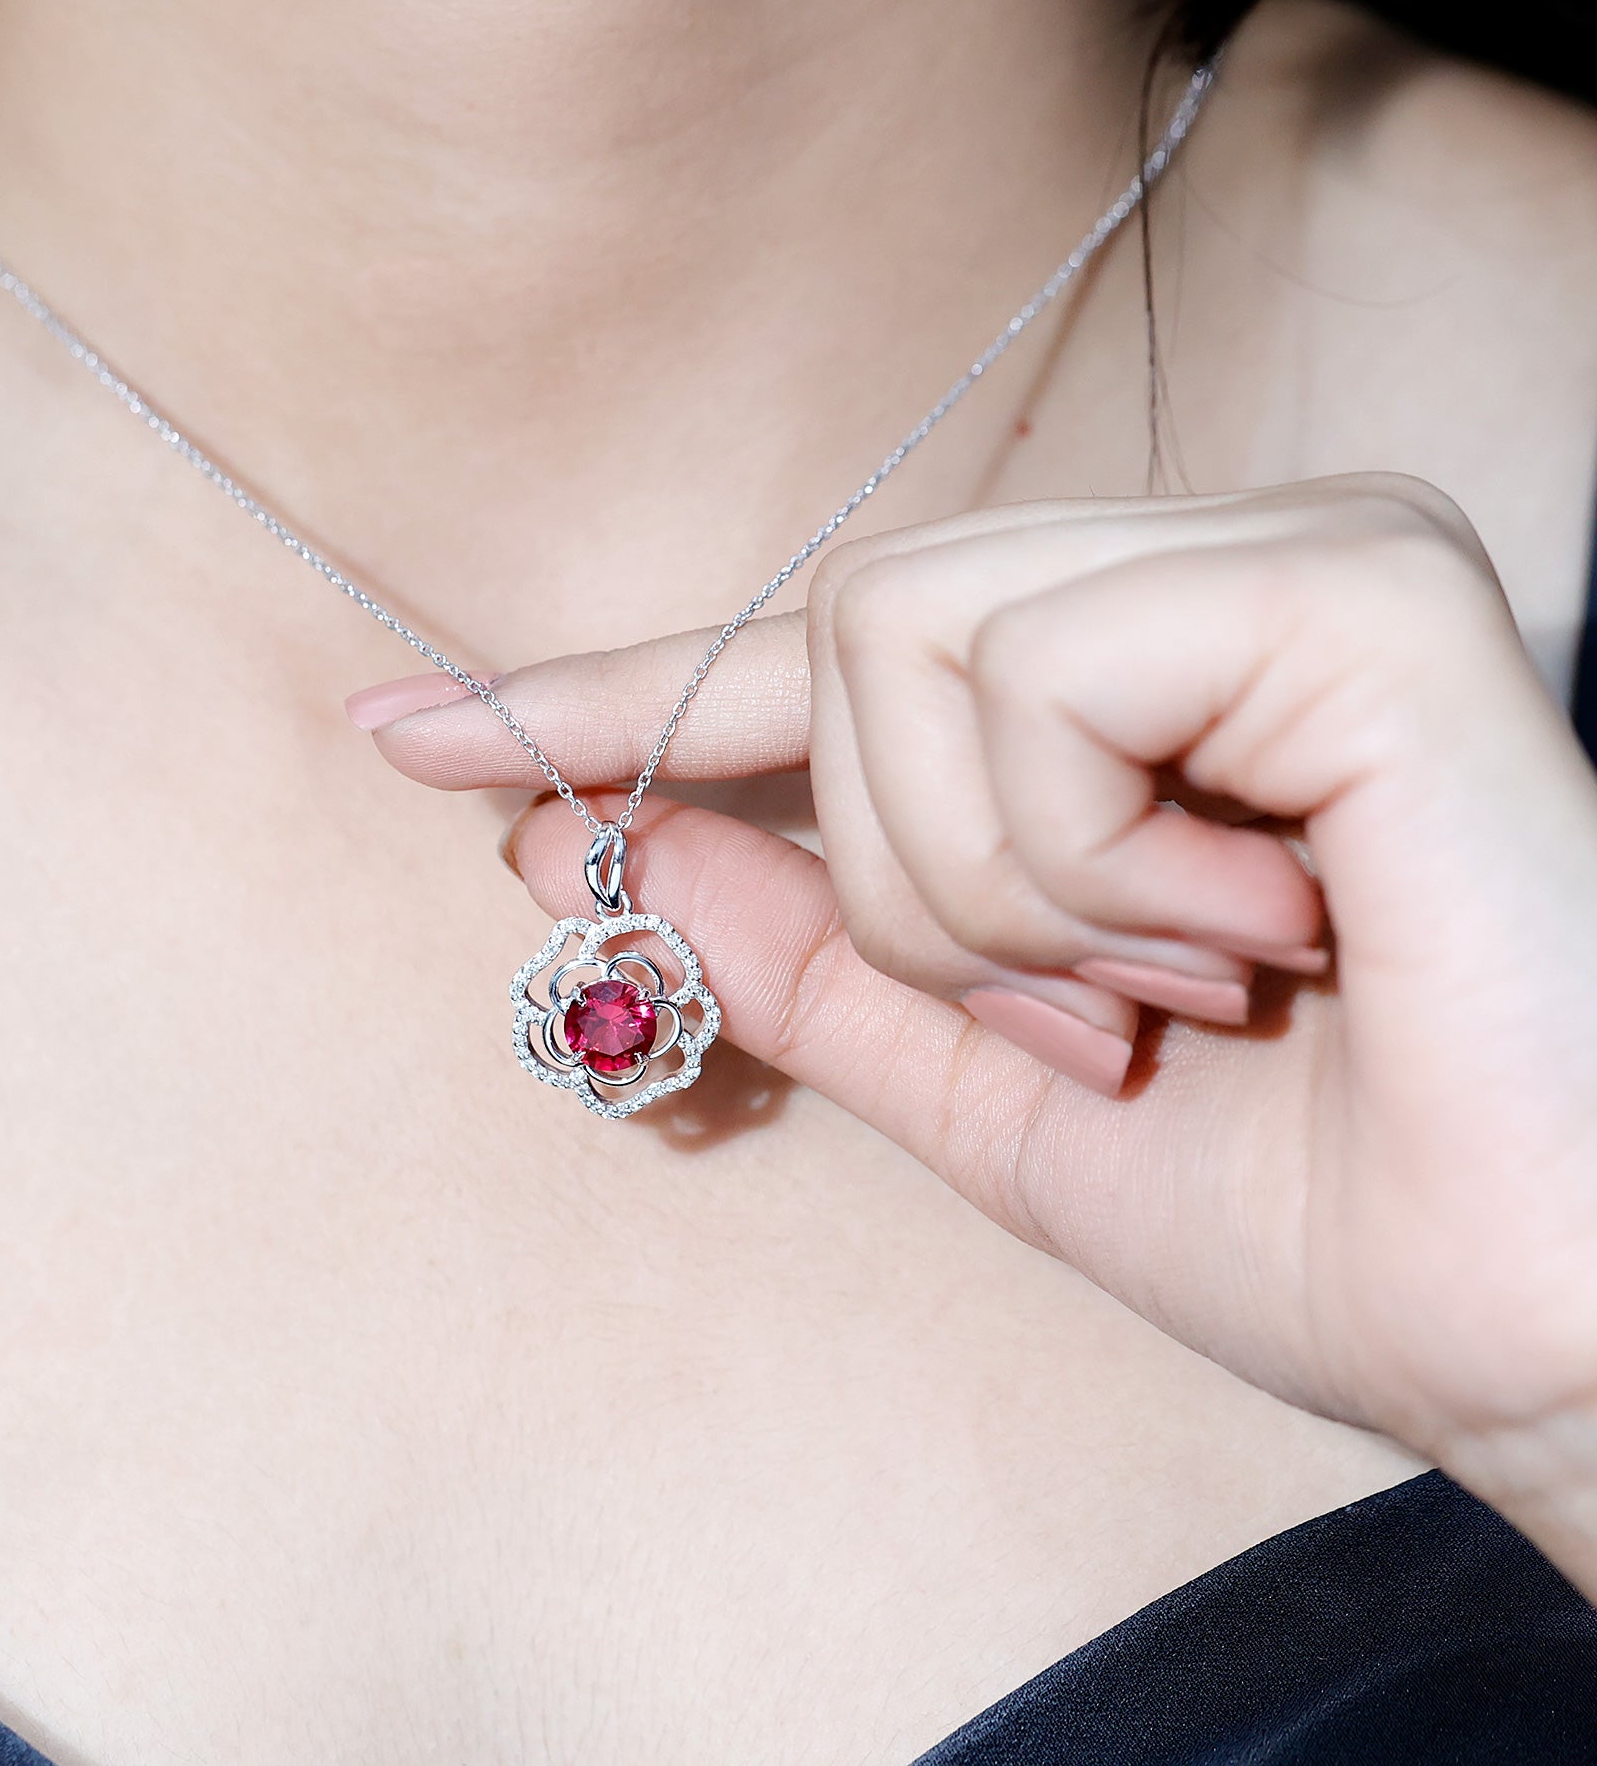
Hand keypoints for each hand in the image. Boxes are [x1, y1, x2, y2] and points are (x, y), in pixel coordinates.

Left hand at [362, 475, 1596, 1587]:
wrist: (1549, 1332)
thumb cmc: (1313, 1210)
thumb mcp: (980, 1084)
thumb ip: (796, 947)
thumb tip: (598, 833)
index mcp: (1126, 681)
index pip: (804, 655)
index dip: (601, 696)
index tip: (403, 734)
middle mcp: (1201, 571)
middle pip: (836, 630)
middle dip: (903, 884)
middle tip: (1086, 1018)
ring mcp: (1283, 553)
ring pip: (899, 635)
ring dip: (990, 889)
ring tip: (1180, 985)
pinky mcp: (1358, 586)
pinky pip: (1035, 673)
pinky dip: (1083, 859)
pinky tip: (1257, 927)